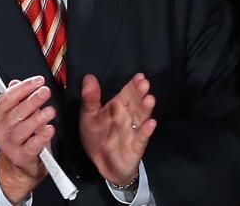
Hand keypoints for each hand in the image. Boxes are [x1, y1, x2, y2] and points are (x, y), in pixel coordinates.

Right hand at [0, 76, 54, 202]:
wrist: (22, 163)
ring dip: (38, 118)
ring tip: (50, 111)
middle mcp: (0, 131)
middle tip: (45, 91)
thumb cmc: (23, 134)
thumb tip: (15, 82)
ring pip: (23, 129)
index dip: (22, 88)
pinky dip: (42, 136)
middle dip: (31, 100)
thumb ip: (17, 98)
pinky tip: (50, 129)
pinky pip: (31, 146)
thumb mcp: (18, 114)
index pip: (5, 99)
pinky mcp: (21, 157)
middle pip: (15, 113)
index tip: (38, 80)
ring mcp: (9, 145)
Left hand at [79, 73, 156, 187]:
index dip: (133, 85)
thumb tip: (89, 77)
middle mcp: (128, 117)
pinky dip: (146, 131)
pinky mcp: (136, 147)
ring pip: (141, 118)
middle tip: (145, 84)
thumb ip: (90, 98)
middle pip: (136, 103)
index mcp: (118, 108)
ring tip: (150, 99)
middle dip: (140, 94)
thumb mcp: (89, 117)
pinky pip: (141, 138)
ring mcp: (133, 131)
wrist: (101, 164)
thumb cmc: (97, 137)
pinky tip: (150, 124)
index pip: (127, 94)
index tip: (139, 76)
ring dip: (145, 109)